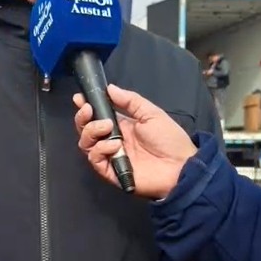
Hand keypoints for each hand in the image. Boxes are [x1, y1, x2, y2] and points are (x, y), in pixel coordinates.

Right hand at [73, 84, 196, 198]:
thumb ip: (130, 101)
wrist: (181, 166)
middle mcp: (112, 140)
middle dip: (82, 117)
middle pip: (86, 129)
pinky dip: (100, 149)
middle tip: (88, 110)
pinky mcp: (111, 171)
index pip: (97, 115)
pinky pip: (95, 159)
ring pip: (86, 143)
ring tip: (106, 127)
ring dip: (91, 131)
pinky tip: (114, 145)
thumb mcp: (151, 113)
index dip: (85, 107)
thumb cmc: (169, 139)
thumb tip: (109, 88)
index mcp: (121, 125)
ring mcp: (110, 156)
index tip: (79, 98)